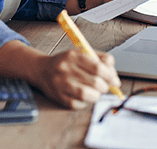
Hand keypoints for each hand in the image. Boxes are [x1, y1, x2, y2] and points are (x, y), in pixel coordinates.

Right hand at [0, 40, 120, 109]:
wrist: (42, 70)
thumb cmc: (66, 62)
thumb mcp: (81, 53)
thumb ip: (100, 59)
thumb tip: (114, 75)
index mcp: (73, 55)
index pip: (98, 67)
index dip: (110, 75)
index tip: (115, 80)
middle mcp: (66, 69)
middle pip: (95, 82)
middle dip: (105, 86)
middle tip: (106, 86)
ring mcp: (61, 84)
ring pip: (88, 95)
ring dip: (97, 95)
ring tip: (96, 92)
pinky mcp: (59, 97)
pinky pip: (79, 104)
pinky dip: (86, 102)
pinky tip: (84, 96)